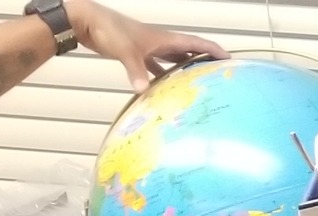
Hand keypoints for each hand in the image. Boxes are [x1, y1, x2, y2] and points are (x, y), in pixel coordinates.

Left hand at [70, 0, 226, 91]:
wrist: (87, 22)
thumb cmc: (109, 30)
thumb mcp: (127, 52)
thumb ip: (137, 71)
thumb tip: (144, 92)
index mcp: (165, 39)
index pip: (198, 43)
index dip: (215, 51)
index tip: (231, 61)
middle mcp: (161, 43)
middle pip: (190, 52)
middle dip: (205, 62)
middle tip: (219, 77)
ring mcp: (149, 49)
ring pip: (174, 61)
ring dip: (186, 70)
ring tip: (199, 85)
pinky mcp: (137, 55)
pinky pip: (156, 68)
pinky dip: (163, 77)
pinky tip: (166, 89)